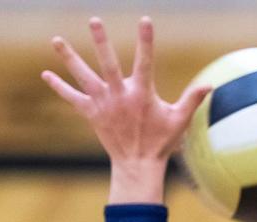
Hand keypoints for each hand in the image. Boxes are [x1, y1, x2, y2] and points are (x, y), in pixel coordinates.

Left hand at [41, 17, 210, 202]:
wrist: (137, 165)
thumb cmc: (161, 142)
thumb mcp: (179, 120)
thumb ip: (192, 100)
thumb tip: (210, 85)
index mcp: (142, 94)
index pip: (145, 61)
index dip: (146, 41)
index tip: (145, 19)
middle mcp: (120, 96)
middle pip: (108, 64)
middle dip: (101, 42)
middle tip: (94, 20)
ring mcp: (103, 105)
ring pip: (84, 77)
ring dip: (69, 58)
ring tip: (56, 40)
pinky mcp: (92, 114)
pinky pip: (72, 99)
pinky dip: (59, 87)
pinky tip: (46, 74)